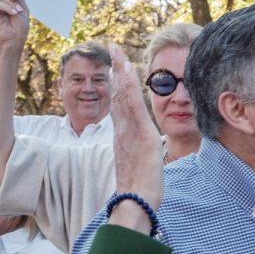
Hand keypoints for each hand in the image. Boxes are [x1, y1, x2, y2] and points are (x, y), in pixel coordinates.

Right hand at [109, 44, 163, 211]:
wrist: (135, 204)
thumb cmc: (138, 192)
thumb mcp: (137, 167)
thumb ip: (136, 156)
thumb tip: (138, 155)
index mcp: (123, 137)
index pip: (120, 105)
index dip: (118, 85)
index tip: (116, 67)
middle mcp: (124, 131)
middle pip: (119, 95)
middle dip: (116, 71)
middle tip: (113, 50)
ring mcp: (131, 132)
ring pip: (124, 96)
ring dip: (121, 72)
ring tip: (117, 53)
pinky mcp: (141, 135)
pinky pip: (133, 105)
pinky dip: (129, 86)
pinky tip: (126, 70)